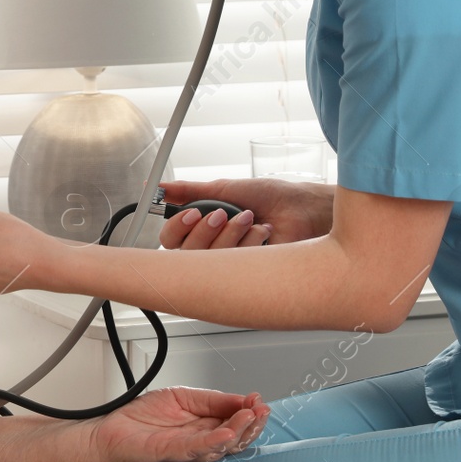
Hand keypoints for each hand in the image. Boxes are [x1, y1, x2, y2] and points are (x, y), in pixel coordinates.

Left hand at [88, 387, 267, 461]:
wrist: (108, 431)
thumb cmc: (140, 417)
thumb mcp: (181, 396)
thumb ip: (210, 399)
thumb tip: (240, 398)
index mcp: (203, 427)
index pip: (234, 423)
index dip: (249, 412)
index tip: (259, 400)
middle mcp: (198, 441)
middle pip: (234, 438)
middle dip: (251, 424)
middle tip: (262, 411)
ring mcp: (186, 450)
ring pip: (220, 445)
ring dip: (238, 431)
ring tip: (249, 416)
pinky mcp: (170, 453)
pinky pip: (195, 449)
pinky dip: (212, 441)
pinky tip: (225, 433)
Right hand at [158, 178, 333, 249]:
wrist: (301, 208)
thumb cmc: (269, 197)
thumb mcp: (224, 188)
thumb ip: (189, 191)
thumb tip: (159, 187)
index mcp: (201, 228)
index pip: (171, 239)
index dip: (176, 228)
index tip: (190, 213)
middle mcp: (212, 248)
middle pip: (184, 253)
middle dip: (204, 231)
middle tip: (220, 215)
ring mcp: (229, 264)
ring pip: (209, 260)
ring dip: (230, 233)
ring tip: (248, 219)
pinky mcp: (248, 274)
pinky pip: (234, 265)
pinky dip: (250, 241)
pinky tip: (263, 232)